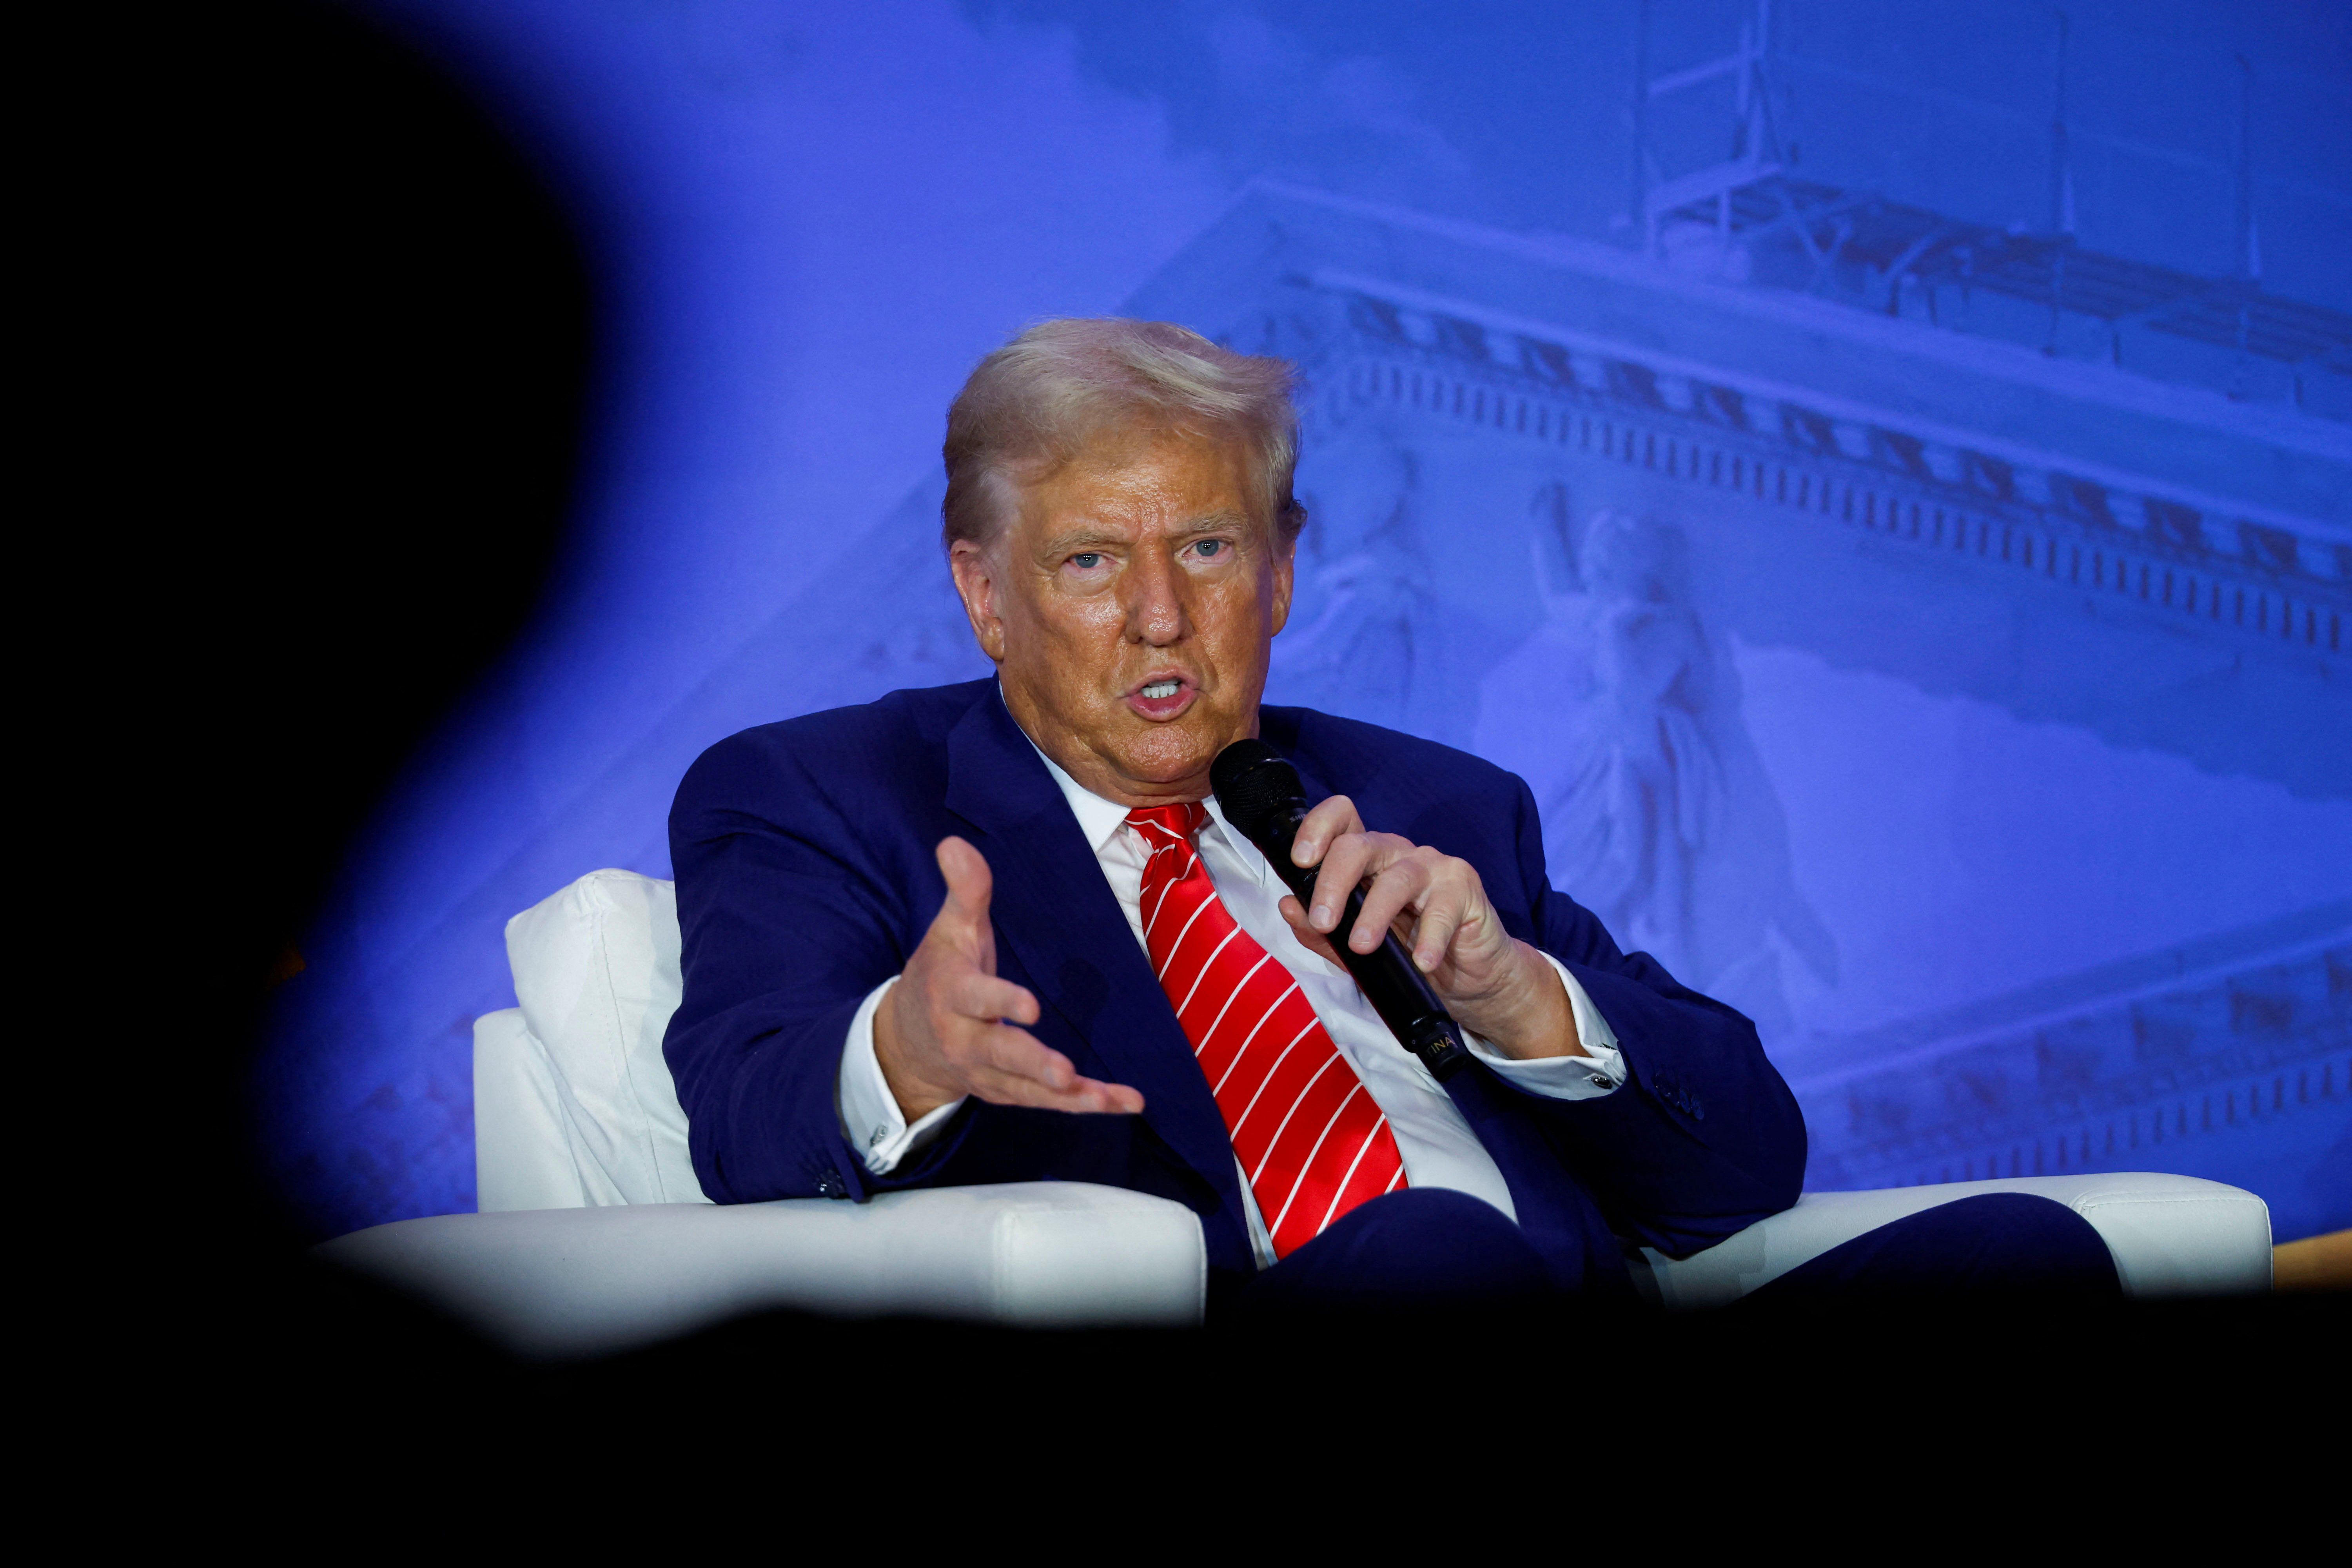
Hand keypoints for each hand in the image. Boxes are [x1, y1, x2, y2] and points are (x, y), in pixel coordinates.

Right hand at [873, 836, 1145, 1120]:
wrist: (906, 1043)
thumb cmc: (939, 975)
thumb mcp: (948, 930)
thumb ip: (964, 891)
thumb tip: (955, 843)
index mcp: (953, 996)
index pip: (976, 998)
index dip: (1002, 1003)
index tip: (1030, 1006)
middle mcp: (967, 1040)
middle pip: (1001, 1054)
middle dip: (1033, 1064)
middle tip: (1064, 1073)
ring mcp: (987, 1073)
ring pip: (1028, 1089)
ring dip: (1068, 1096)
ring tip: (1106, 1098)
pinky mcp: (1007, 1092)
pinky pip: (1045, 1102)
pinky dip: (1084, 1105)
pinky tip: (1123, 1103)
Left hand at [1278, 797, 1582, 1061]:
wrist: (1469, 980)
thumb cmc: (1408, 956)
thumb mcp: (1355, 950)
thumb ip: (1321, 932)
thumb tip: (1288, 907)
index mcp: (1367, 860)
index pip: (1341, 820)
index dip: (1317, 828)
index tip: (1300, 861)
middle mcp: (1397, 855)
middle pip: (1359, 846)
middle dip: (1333, 882)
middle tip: (1323, 921)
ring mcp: (1433, 867)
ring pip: (1397, 878)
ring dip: (1375, 914)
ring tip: (1362, 947)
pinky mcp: (1464, 888)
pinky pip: (1442, 910)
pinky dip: (1429, 939)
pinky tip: (1422, 961)